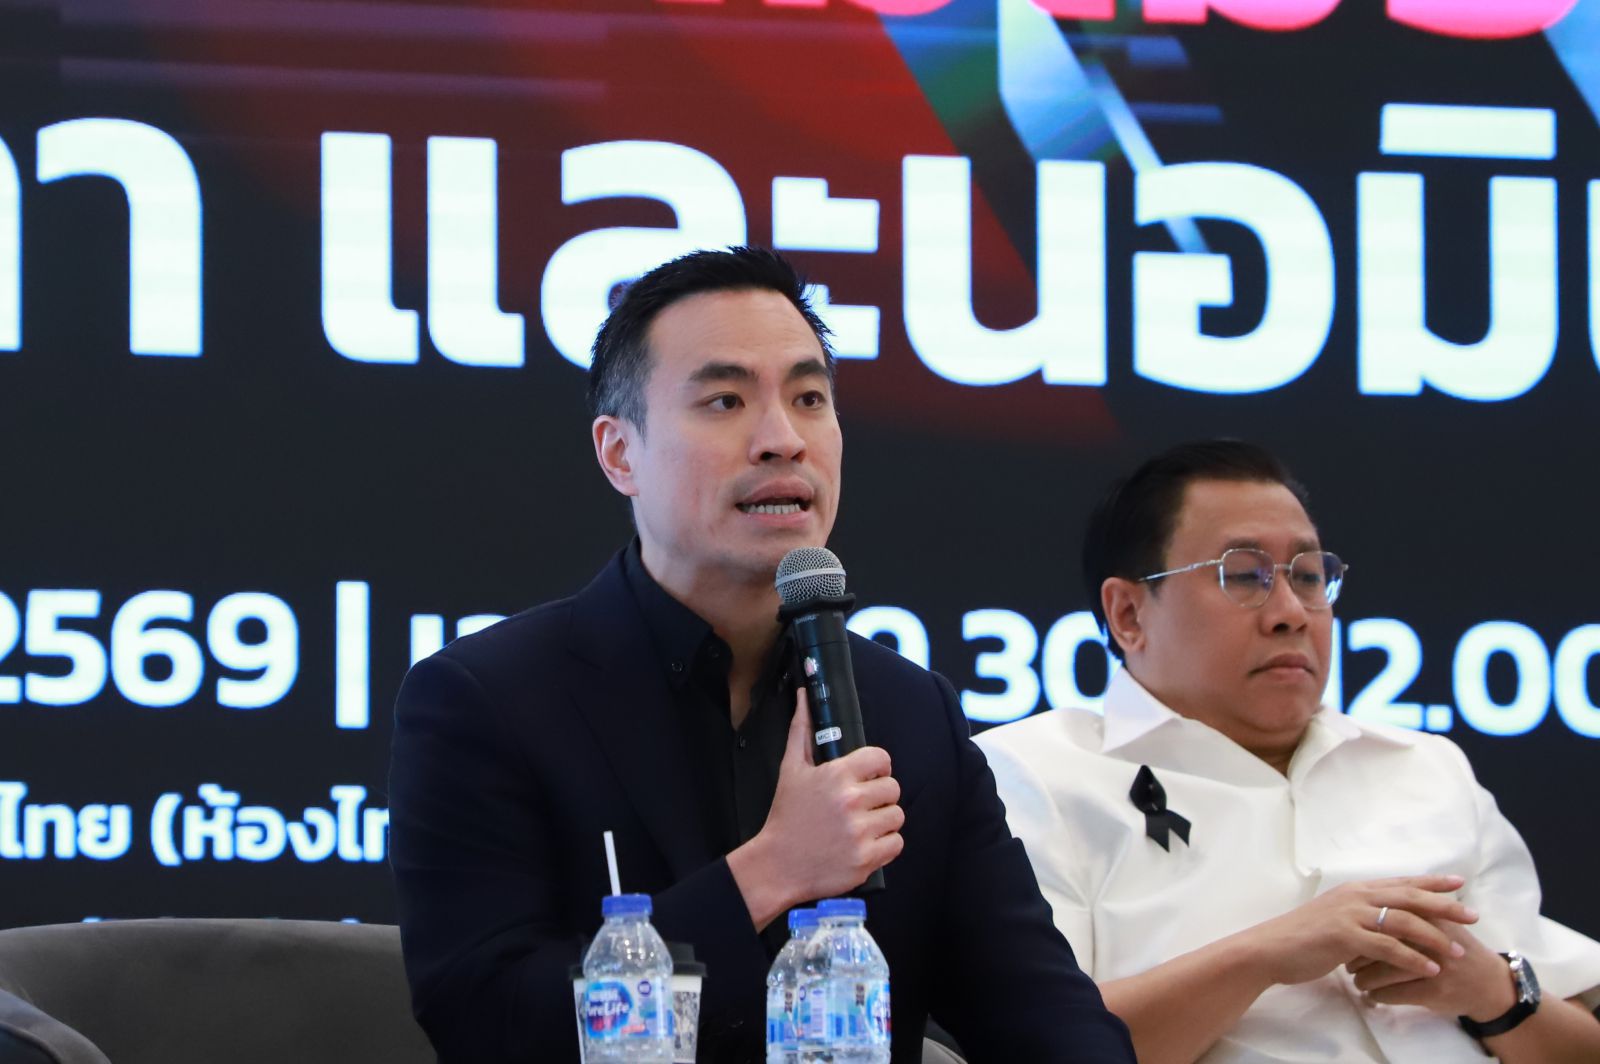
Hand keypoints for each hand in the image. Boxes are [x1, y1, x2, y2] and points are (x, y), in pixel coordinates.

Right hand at [727, 689, 903, 925]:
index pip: (882, 759)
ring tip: (862, 826)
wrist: (777, 865)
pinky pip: (896, 843)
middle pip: (893, 788)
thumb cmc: (786, 816)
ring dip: (883, 821)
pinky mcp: (867, 859)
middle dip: (880, 796)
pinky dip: (885, 846)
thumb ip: (801, 731)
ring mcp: (860, 832)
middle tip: (861, 805)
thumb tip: (804, 696)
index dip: (876, 768)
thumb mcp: (790, 769)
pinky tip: (864, 844)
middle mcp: (852, 801)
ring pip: (897, 816)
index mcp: (837, 775)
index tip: (867, 778)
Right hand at [1236, 875, 1477, 987]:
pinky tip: (1430, 968)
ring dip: (1435, 937)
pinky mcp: (1345, 936)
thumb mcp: (1335, 917)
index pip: (1401, 882)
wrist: (1271, 948)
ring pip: (1404, 921)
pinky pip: (1389, 947)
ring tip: (1458, 951)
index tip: (1459, 882)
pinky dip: (1413, 958)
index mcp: (1355, 889)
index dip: (1432, 881)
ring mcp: (1350, 914)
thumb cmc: (1303, 937)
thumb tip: (1383, 919)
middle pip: (1410, 896)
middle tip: (1473, 915)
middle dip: (1445, 905)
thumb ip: (1360, 915)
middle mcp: (1356, 896)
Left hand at [1349, 920, 1516, 1020]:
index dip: (1362, 931)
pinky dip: (1378, 995)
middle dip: (1358, 956)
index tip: (1351, 939)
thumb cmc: (1456, 950)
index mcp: (1429, 916)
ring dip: (1364, 978)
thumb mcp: (1439, 923)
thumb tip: (1369, 908)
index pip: (1384, 919)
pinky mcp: (1434, 991)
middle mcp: (1430, 938)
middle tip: (1348, 962)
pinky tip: (1373, 995)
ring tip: (1358, 980)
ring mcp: (1434, 965)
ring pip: (1382, 971)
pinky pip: (1394, 993)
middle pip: (1379, 944)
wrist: (1489, 984)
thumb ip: (1411, 911)